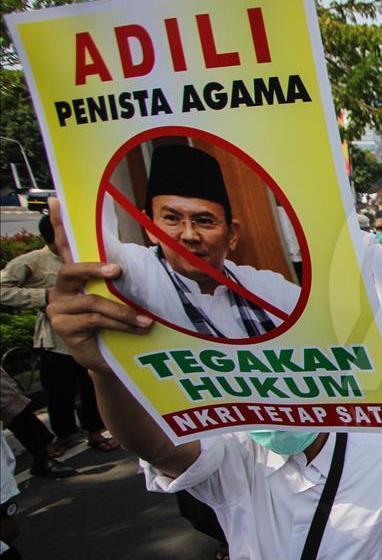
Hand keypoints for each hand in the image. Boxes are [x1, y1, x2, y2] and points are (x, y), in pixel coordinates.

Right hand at [46, 199, 151, 373]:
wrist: (112, 359)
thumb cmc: (117, 323)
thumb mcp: (121, 297)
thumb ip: (120, 278)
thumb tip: (143, 254)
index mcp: (76, 277)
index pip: (65, 246)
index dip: (58, 224)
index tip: (56, 200)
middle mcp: (62, 289)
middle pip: (71, 269)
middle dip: (94, 268)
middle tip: (117, 270)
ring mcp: (59, 308)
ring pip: (93, 302)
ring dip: (124, 311)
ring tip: (147, 321)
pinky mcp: (64, 327)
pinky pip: (96, 320)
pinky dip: (122, 324)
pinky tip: (139, 329)